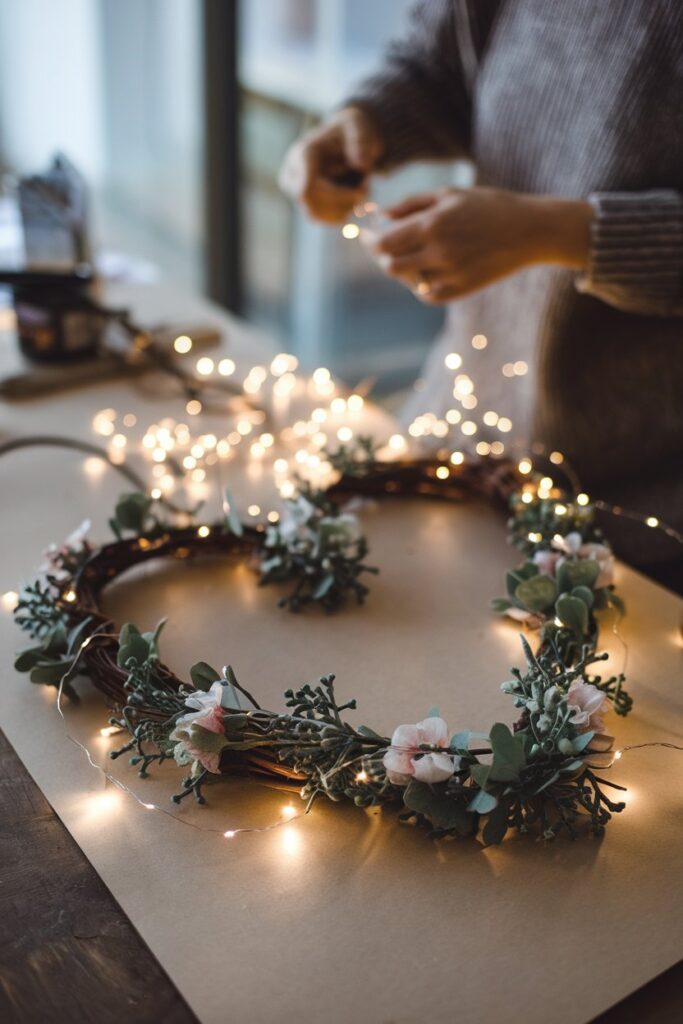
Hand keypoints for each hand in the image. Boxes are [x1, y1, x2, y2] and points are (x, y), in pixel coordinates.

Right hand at [279, 107, 383, 222]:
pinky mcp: (305, 203)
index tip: (361, 193)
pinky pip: (323, 219)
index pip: (308, 190)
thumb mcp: (359, 127)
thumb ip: (361, 142)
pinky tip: (354, 197)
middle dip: (342, 204)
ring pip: (317, 216)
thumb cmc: (351, 130)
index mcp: (302, 154)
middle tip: (365, 191)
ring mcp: (296, 191)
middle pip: (312, 206)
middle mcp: (293, 174)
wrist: (345, 137)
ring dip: (344, 209)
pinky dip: (344, 213)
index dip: (335, 198)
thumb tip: (360, 165)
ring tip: (362, 189)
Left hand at [369, 187, 593, 302]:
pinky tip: (425, 272)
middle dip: (381, 256)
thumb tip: (381, 216)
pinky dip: (420, 286)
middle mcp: (439, 251)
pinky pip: (428, 294)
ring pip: (409, 281)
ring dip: (403, 270)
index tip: (366, 237)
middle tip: (382, 248)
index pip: (384, 242)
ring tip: (410, 255)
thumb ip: (412, 204)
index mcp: (433, 224)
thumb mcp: (450, 196)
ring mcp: (451, 273)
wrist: (529, 230)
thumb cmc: (488, 206)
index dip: (369, 241)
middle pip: (391, 265)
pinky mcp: (462, 289)